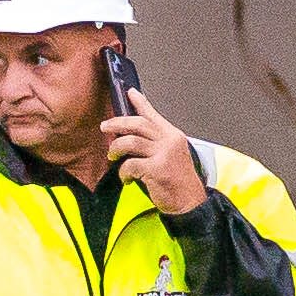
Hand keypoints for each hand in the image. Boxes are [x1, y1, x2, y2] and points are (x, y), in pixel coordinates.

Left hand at [104, 85, 206, 215]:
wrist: (190, 203)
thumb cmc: (179, 181)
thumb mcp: (172, 156)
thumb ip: (157, 143)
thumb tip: (132, 136)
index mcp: (173, 136)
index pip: (153, 114)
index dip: (140, 102)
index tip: (130, 92)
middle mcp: (169, 141)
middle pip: (138, 124)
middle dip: (118, 123)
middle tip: (105, 126)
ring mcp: (163, 154)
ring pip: (130, 142)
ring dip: (116, 148)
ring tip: (112, 155)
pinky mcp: (157, 169)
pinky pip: (130, 165)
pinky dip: (123, 172)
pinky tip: (127, 178)